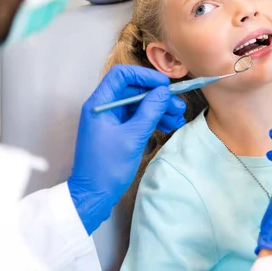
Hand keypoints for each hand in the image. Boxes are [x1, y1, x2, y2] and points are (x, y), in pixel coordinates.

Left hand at [67, 65, 185, 234]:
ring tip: (178, 118)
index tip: (164, 85)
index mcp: (100, 104)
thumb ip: (149, 111)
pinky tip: (168, 125)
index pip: (121, 75)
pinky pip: (138, 117)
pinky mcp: (118, 131)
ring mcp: (111, 119)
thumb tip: (163, 92)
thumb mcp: (132, 137)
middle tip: (178, 105)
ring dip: (159, 109)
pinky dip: (153, 119)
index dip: (144, 75)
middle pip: (133, 89)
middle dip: (157, 96)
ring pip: (139, 104)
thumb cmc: (107, 167)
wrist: (93, 196)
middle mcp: (104, 107)